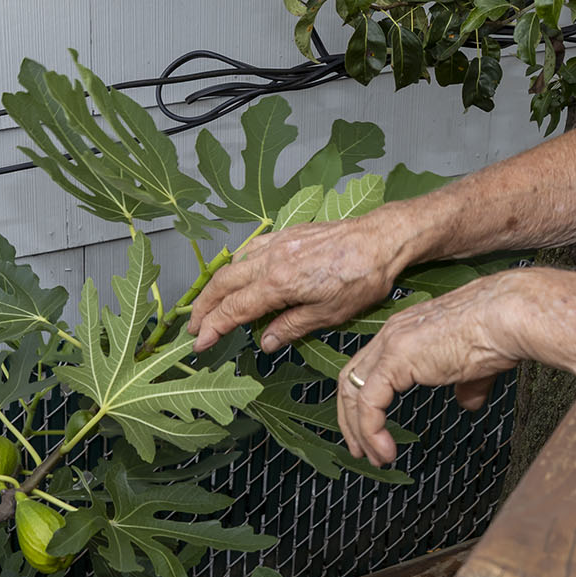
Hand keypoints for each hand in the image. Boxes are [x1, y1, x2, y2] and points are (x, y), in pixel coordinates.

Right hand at [188, 216, 406, 351]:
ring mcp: (277, 243)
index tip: (200, 343)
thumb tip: (266, 342)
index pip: (234, 309)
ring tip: (209, 304)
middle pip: (223, 284)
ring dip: (215, 285)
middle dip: (203, 307)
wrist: (380, 240)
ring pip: (233, 263)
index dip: (213, 328)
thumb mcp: (329, 314)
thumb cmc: (362, 277)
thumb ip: (292, 327)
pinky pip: (250, 248)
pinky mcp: (287, 233)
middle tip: (194, 327)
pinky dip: (235, 263)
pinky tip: (238, 273)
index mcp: (279, 283)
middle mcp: (271, 260)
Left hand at [337, 271, 543, 466]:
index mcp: (405, 332)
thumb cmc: (498, 333)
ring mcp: (391, 344)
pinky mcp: (396, 358)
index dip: (363, 402)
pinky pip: (369, 402)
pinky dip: (371, 430)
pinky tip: (386, 450)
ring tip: (374, 457)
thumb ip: (465, 385)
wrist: (507, 317)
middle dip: (350, 419)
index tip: (370, 431)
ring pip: (353, 392)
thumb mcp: (475, 366)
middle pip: (351, 379)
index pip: (367, 368)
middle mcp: (392, 333)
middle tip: (361, 450)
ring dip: (359, 431)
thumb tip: (468, 402)